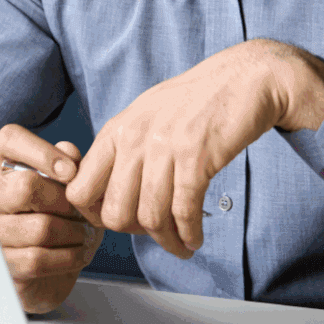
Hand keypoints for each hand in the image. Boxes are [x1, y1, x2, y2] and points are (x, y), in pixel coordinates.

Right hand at [0, 124, 102, 313]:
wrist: (46, 275)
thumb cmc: (58, 221)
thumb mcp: (68, 190)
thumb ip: (70, 165)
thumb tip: (68, 151)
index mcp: (6, 168)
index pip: (10, 139)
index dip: (42, 151)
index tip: (70, 171)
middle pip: (27, 186)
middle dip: (67, 201)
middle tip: (82, 212)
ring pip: (40, 228)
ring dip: (75, 233)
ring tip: (84, 235)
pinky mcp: (2, 264)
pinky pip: (39, 259)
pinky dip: (69, 257)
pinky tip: (78, 253)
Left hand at [65, 39, 323, 258]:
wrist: (244, 78)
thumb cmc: (196, 101)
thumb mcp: (146, 116)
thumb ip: (124, 150)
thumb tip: (108, 193)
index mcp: (116, 131)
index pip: (79, 190)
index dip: (95, 216)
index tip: (119, 222)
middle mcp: (134, 139)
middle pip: (114, 213)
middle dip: (134, 233)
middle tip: (154, 233)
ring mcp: (164, 147)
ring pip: (150, 218)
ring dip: (167, 242)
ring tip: (181, 245)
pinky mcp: (196, 156)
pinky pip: (184, 211)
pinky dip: (189, 234)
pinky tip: (195, 238)